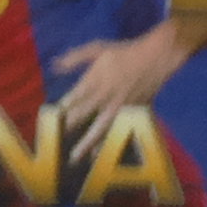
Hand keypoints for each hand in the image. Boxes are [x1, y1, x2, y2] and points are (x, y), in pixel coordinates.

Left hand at [52, 20, 197, 158]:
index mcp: (95, 80)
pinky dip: (110, 144)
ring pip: (100, 129)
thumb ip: (75, 58)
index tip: (50, 121)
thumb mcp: (97, 49)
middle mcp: (105, 97)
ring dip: (87, 144)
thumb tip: (54, 65)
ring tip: (75, 158)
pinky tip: (102, 154)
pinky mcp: (133, 114)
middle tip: (54, 143)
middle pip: (83, 117)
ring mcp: (119, 108)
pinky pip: (119, 132)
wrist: (155, 58)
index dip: (60, 112)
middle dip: (68, 130)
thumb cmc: (124, 52)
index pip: (73, 100)